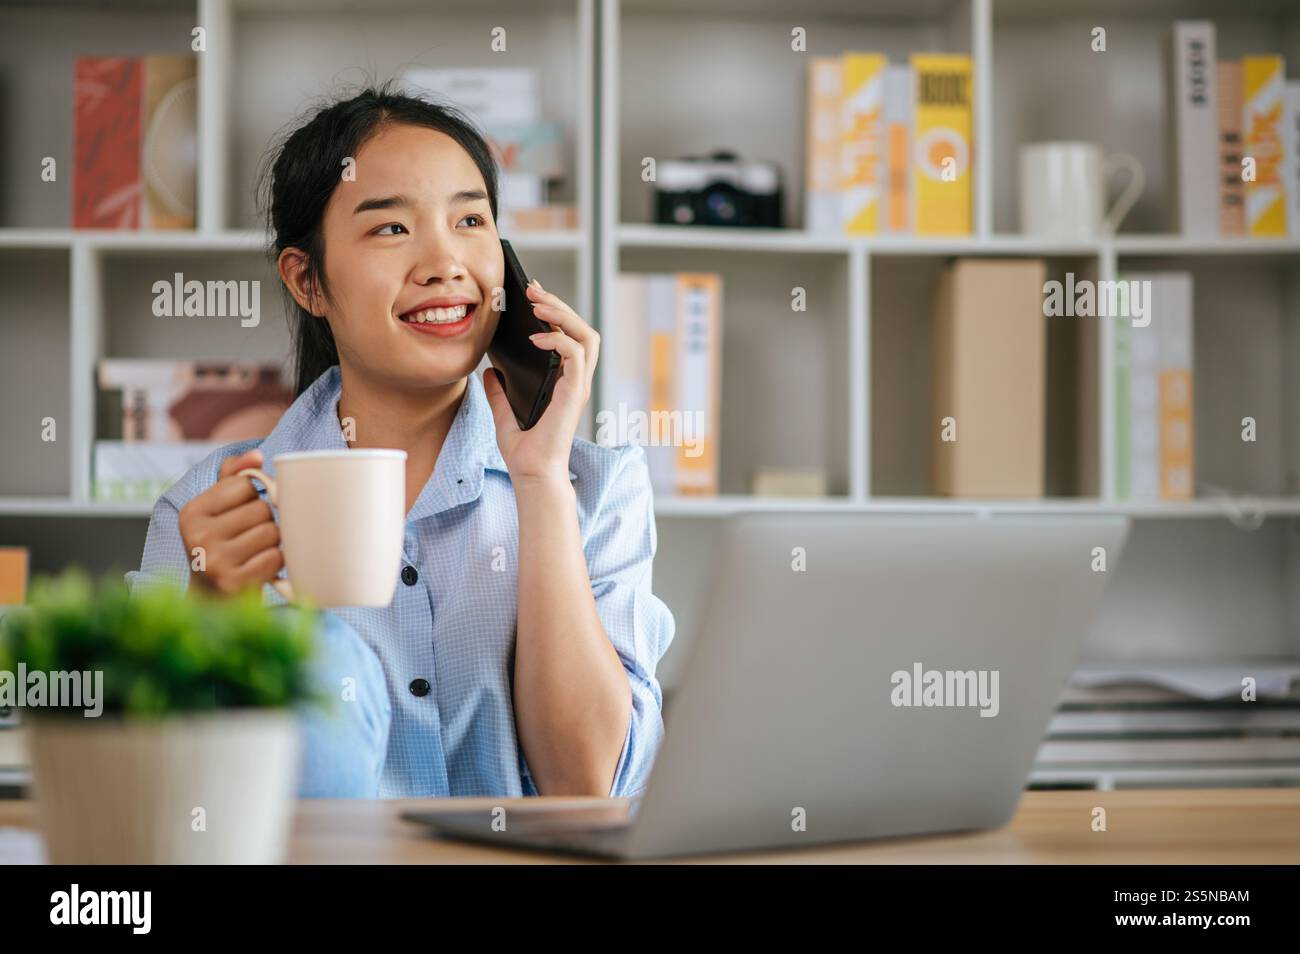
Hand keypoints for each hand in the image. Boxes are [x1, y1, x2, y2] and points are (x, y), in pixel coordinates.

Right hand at [178, 449, 282, 594]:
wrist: (211, 602)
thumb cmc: (221, 546)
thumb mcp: (218, 509)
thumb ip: (234, 475)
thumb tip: (256, 455)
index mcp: (191, 512)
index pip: (245, 484)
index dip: (254, 498)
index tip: (242, 515)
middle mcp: (197, 536)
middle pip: (262, 509)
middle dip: (266, 521)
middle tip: (252, 538)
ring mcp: (214, 562)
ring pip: (272, 532)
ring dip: (274, 542)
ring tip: (256, 552)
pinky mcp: (234, 584)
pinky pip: (276, 557)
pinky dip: (277, 562)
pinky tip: (261, 568)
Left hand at [482, 279, 598, 484]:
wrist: (532, 474)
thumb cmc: (525, 452)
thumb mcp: (503, 414)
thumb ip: (499, 393)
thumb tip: (490, 371)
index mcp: (563, 384)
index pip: (570, 338)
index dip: (555, 313)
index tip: (533, 297)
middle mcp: (575, 382)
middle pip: (582, 330)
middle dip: (559, 305)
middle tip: (533, 290)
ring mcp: (577, 387)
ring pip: (586, 336)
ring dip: (563, 315)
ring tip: (538, 305)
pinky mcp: (573, 393)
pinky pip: (574, 354)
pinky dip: (557, 340)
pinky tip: (536, 338)